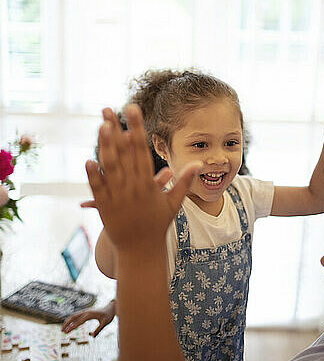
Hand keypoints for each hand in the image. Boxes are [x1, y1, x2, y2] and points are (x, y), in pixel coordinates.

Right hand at [61, 302, 115, 336]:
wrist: (111, 308)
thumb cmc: (108, 316)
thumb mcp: (105, 323)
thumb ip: (99, 330)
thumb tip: (93, 336)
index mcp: (89, 314)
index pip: (78, 322)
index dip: (72, 327)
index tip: (66, 332)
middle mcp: (86, 312)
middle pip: (73, 317)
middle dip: (67, 324)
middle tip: (62, 331)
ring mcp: (85, 311)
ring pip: (74, 316)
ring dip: (68, 322)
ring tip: (63, 329)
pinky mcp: (86, 312)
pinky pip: (77, 316)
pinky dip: (71, 320)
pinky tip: (69, 325)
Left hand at [86, 105, 201, 251]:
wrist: (140, 250)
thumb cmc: (158, 224)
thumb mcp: (173, 202)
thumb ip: (184, 181)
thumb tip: (198, 164)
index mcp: (147, 184)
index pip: (141, 150)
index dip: (136, 128)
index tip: (133, 110)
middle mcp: (132, 187)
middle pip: (122, 153)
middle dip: (116, 130)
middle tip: (110, 110)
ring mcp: (117, 196)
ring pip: (109, 167)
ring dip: (104, 146)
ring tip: (101, 126)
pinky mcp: (105, 206)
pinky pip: (97, 187)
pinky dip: (92, 174)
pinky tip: (88, 160)